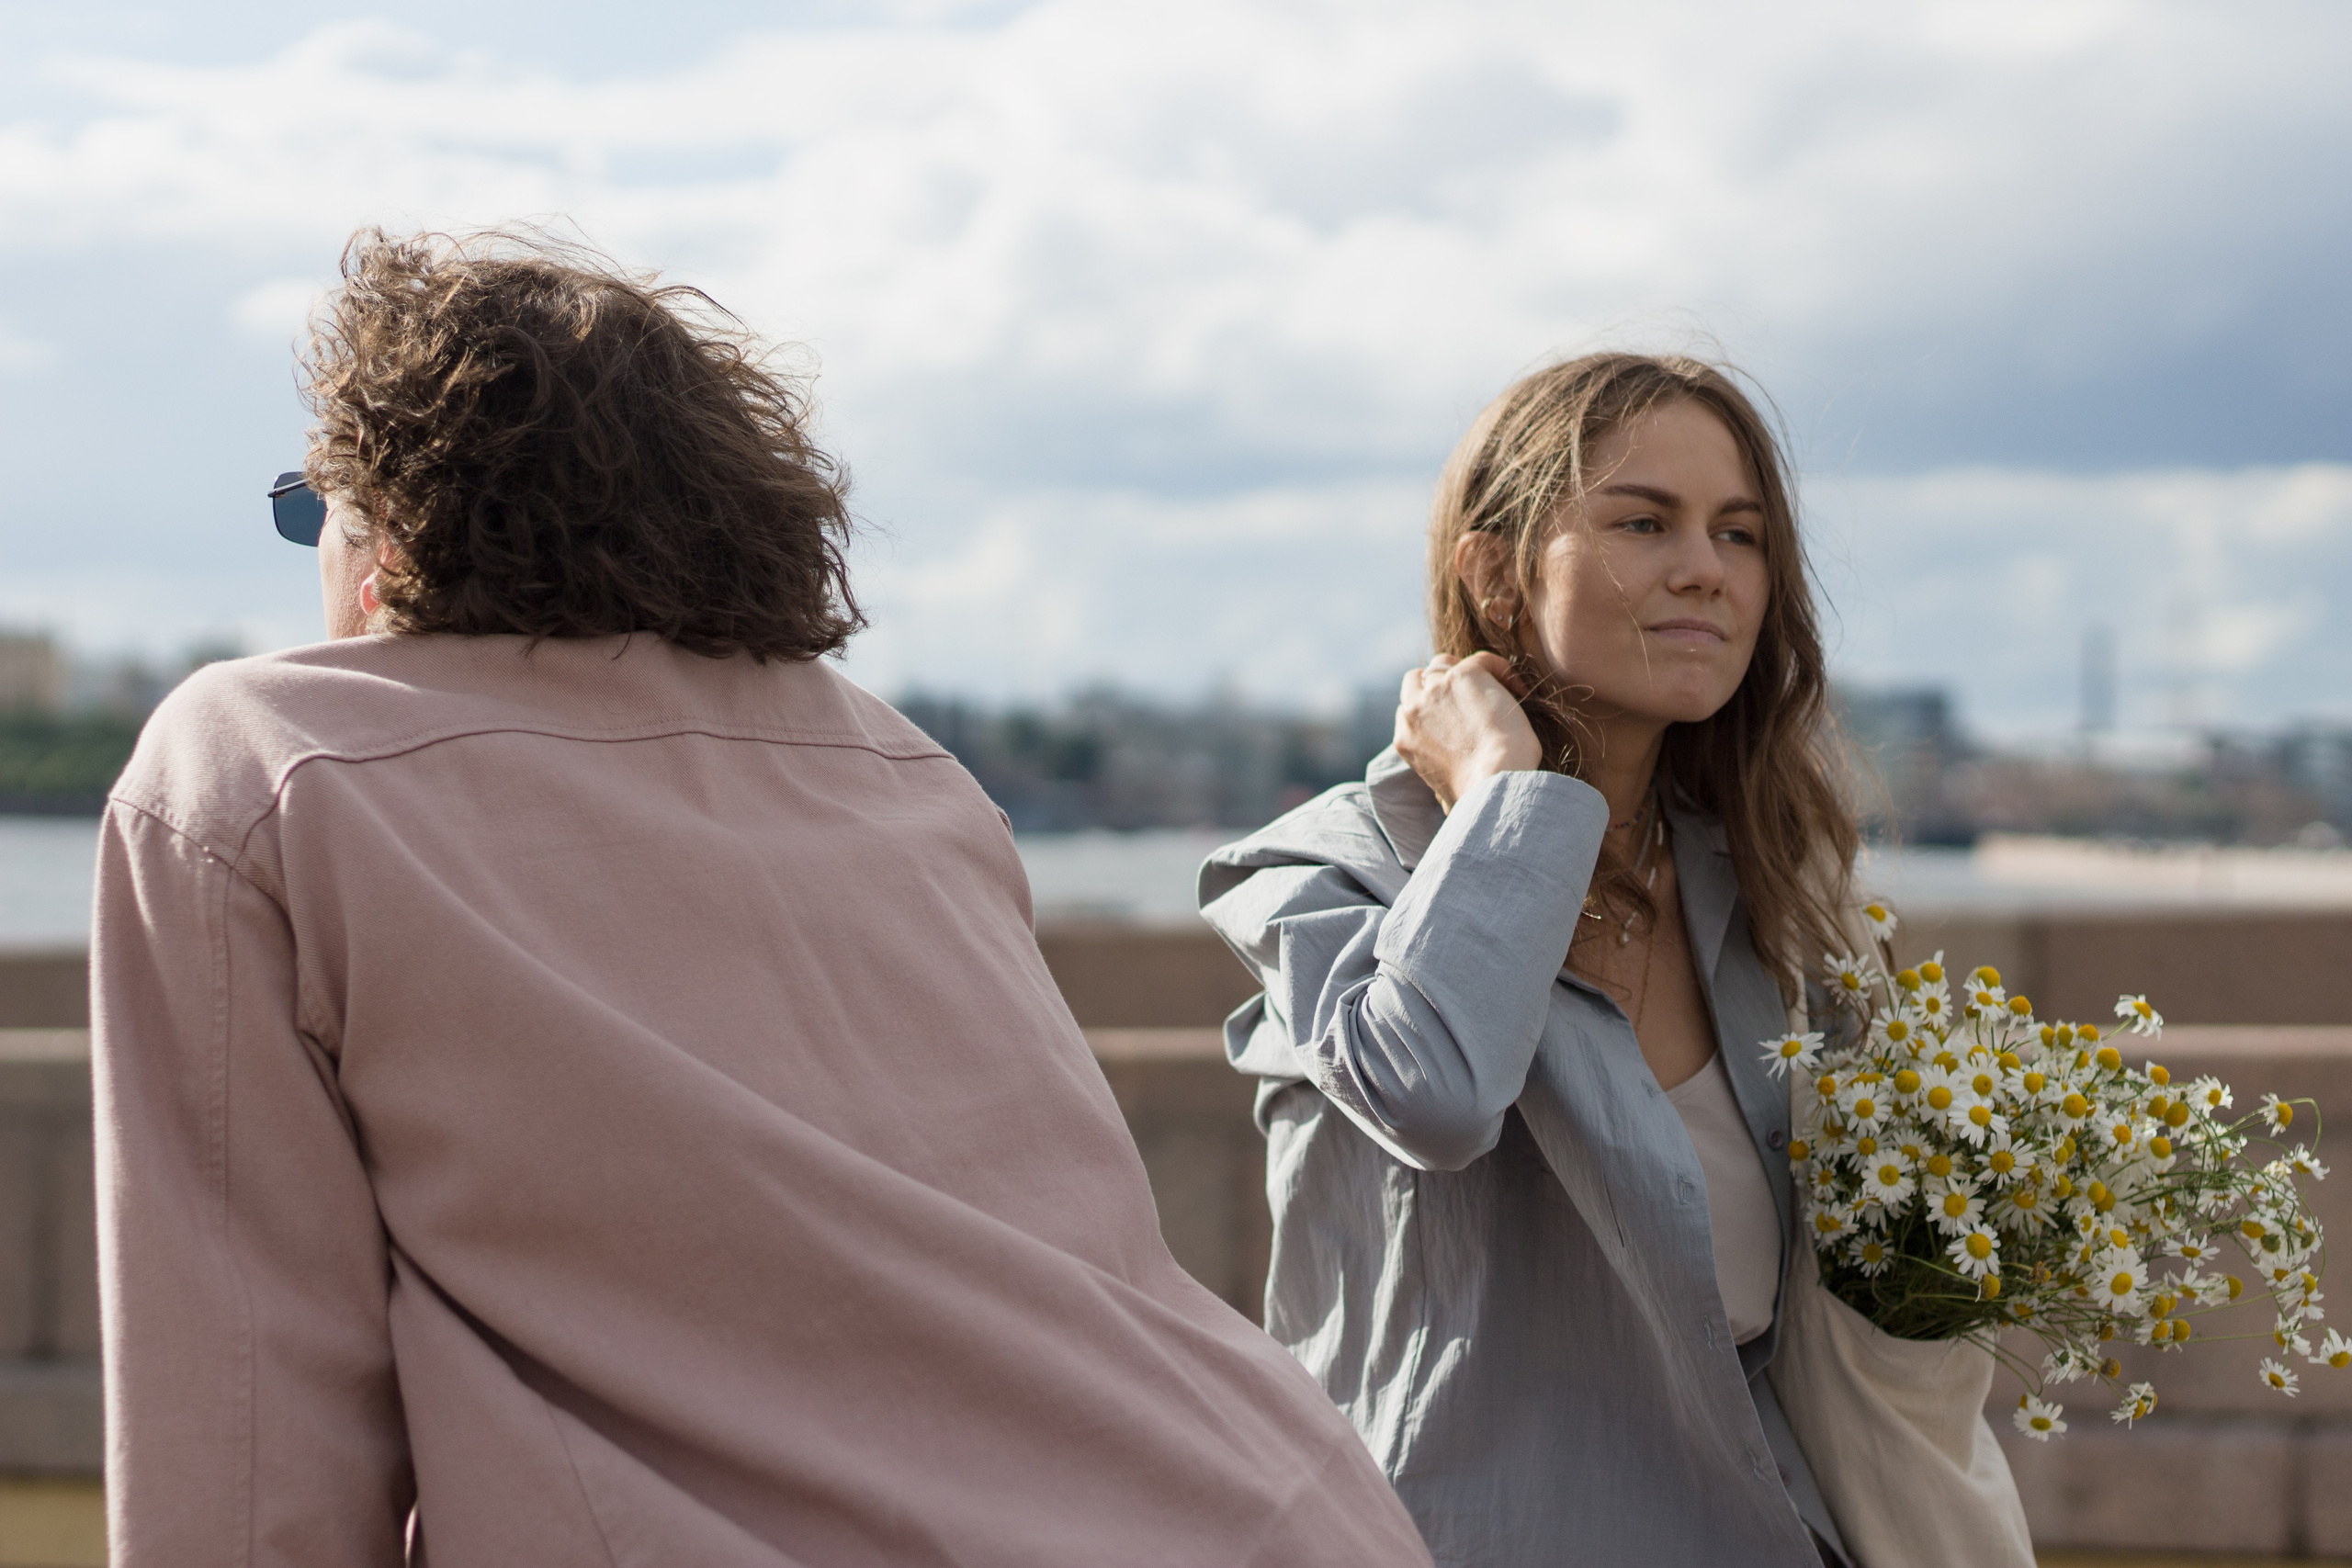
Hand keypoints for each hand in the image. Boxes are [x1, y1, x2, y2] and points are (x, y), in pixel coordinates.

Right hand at [1395, 653, 1541, 810]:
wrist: (1494, 780)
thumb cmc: (1478, 796)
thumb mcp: (1445, 797)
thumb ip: (1441, 789)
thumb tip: (1446, 807)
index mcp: (1405, 739)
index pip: (1409, 708)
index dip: (1431, 708)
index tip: (1458, 717)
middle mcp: (1414, 710)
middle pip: (1418, 679)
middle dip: (1439, 683)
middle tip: (1471, 698)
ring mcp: (1437, 689)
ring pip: (1443, 663)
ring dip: (1463, 671)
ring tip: (1495, 689)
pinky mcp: (1465, 675)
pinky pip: (1482, 658)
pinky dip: (1500, 669)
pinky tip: (1518, 689)